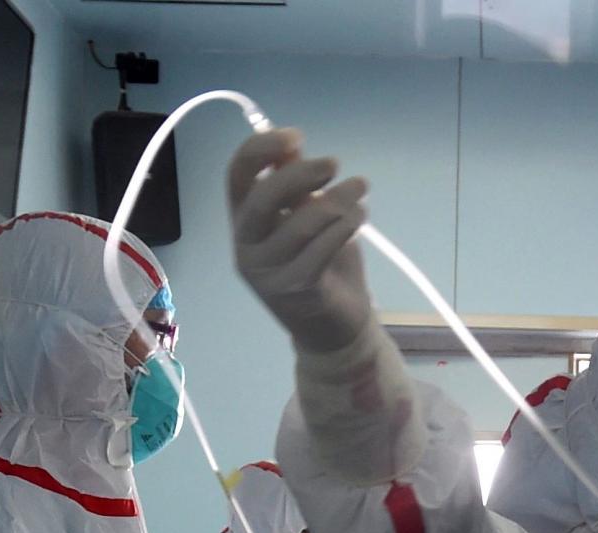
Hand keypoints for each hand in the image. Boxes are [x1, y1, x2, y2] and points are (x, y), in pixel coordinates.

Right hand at [228, 129, 374, 355]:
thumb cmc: (321, 268)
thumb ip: (295, 186)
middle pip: (264, 197)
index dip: (261, 148)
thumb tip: (291, 144)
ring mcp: (268, 272)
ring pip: (300, 223)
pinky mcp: (297, 289)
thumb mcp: (305, 219)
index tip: (296, 136)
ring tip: (360, 188)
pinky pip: (321, 249)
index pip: (236, 175)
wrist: (335, 332)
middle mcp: (247, 246)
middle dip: (301, 173)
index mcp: (243, 222)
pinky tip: (361, 214)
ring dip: (336, 199)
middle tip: (335, 163)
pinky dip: (344, 225)